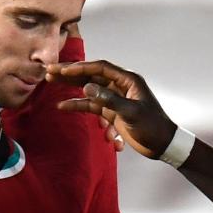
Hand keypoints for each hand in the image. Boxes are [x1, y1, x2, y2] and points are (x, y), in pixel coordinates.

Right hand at [46, 60, 176, 158]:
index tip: (63, 70)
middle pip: (91, 75)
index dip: (80, 67)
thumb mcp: (131, 112)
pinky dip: (79, 105)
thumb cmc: (152, 126)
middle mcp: (120, 86)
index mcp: (128, 80)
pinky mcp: (111, 112)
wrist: (162, 144)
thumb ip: (109, 99)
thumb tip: (87, 87)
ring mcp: (114, 98)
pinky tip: (63, 106)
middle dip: (71, 74)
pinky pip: (91, 105)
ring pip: (89, 89)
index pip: (100, 68)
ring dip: (71, 87)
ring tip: (51, 82)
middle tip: (50, 71)